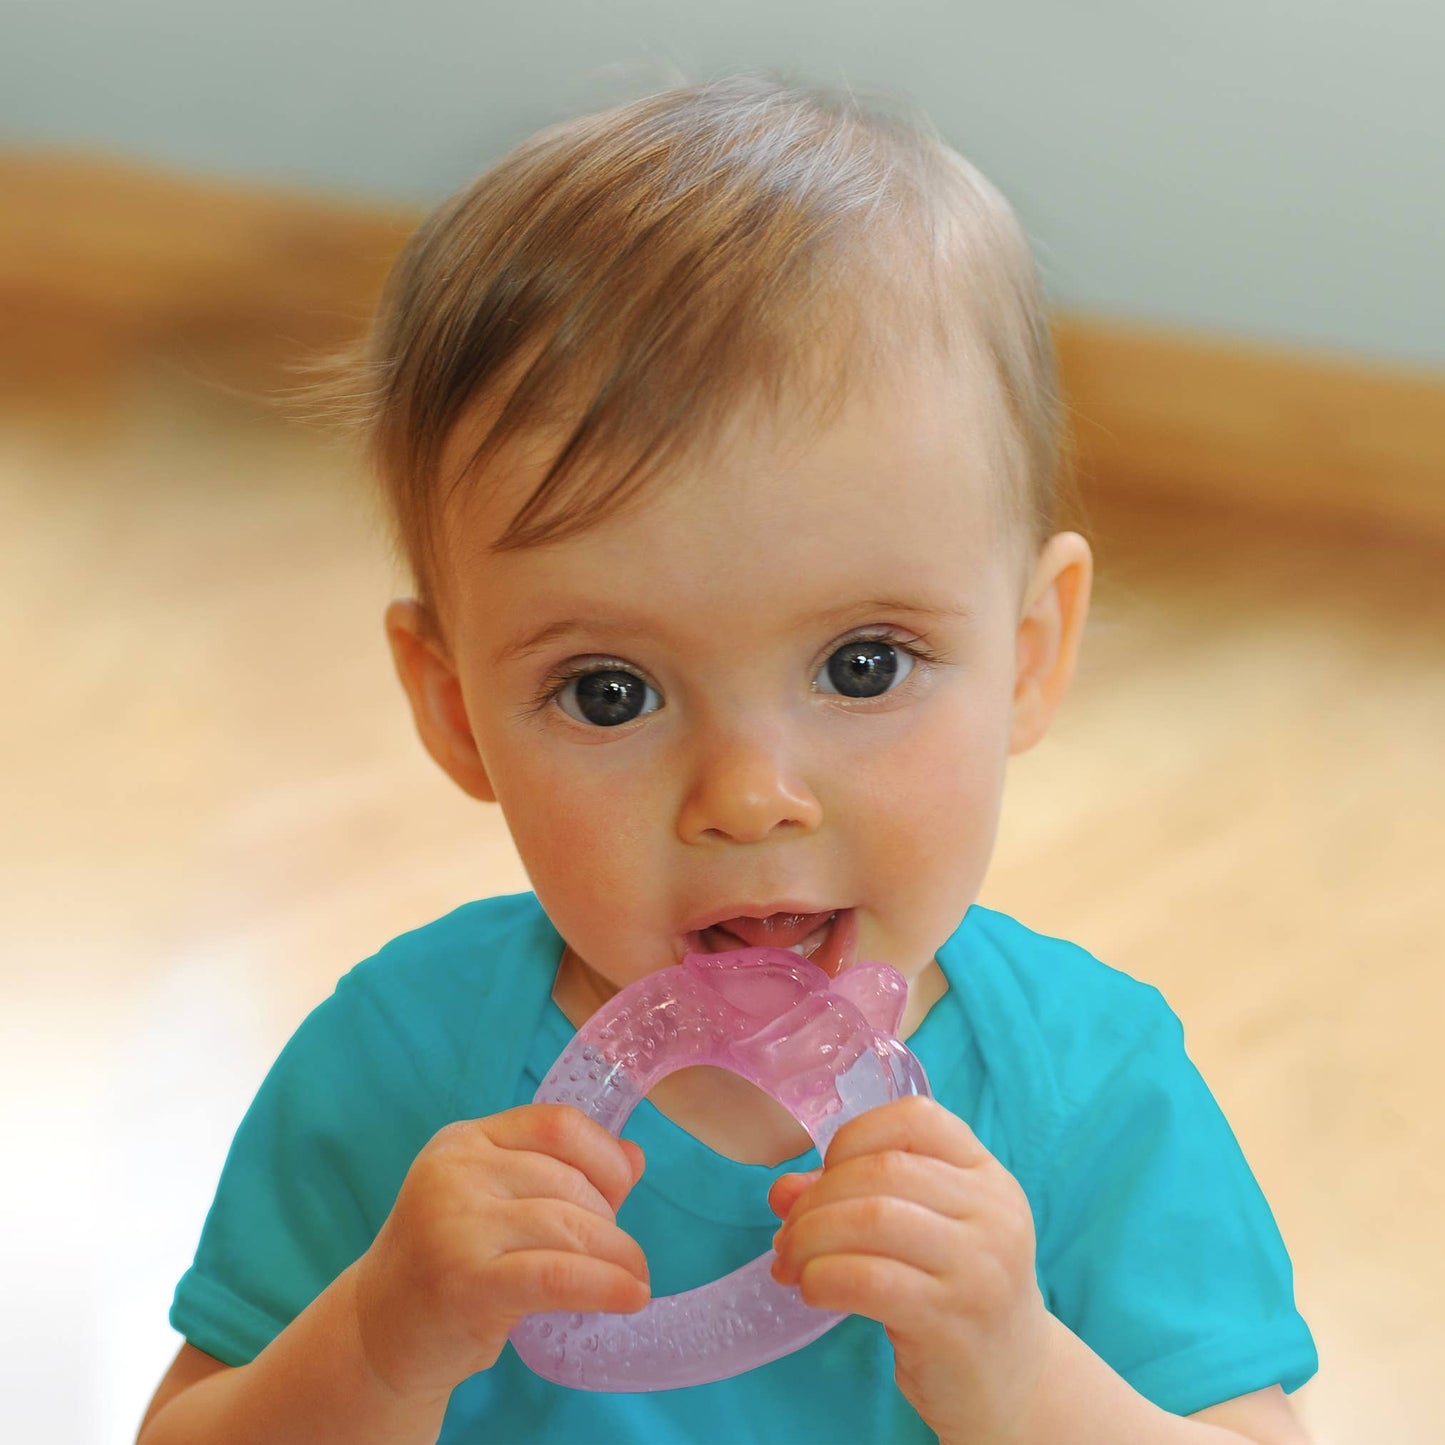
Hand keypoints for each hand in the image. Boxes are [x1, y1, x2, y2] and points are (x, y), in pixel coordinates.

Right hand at [351, 1104, 648, 1403]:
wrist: (378, 1331)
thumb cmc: (450, 1261)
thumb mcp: (496, 1202)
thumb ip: (559, 1172)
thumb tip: (635, 1156)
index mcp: (465, 1140)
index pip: (556, 1124)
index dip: (604, 1156)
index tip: (621, 1191)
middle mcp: (456, 1172)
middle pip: (567, 1180)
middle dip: (608, 1219)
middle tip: (619, 1252)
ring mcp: (456, 1225)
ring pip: (568, 1226)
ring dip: (617, 1255)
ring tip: (634, 1277)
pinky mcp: (465, 1282)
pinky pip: (557, 1275)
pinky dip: (604, 1285)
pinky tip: (630, 1296)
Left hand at [768, 1095, 1051, 1444]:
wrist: (1012, 1380)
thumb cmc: (956, 1291)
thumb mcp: (923, 1231)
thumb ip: (859, 1196)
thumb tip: (782, 1191)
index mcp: (987, 1175)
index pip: (917, 1119)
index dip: (856, 1136)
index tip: (825, 1173)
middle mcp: (993, 1212)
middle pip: (883, 1171)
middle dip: (816, 1198)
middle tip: (787, 1232)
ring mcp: (978, 1266)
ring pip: (872, 1219)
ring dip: (810, 1237)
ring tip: (790, 1261)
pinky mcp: (952, 1321)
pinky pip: (869, 1280)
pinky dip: (824, 1277)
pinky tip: (811, 1289)